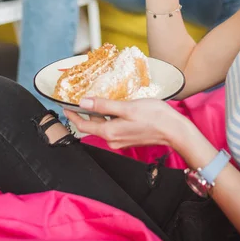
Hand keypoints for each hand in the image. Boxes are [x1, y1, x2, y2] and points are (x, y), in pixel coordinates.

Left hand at [64, 97, 183, 149]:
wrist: (174, 131)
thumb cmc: (154, 117)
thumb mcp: (127, 107)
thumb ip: (104, 105)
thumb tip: (83, 102)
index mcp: (109, 132)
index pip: (83, 126)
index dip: (72, 116)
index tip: (65, 106)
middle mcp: (113, 139)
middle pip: (92, 126)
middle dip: (83, 114)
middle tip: (78, 100)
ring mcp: (121, 140)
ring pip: (102, 127)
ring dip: (96, 115)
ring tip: (94, 101)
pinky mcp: (128, 138)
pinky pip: (112, 128)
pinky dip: (107, 118)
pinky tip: (112, 108)